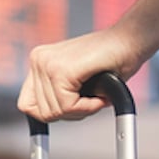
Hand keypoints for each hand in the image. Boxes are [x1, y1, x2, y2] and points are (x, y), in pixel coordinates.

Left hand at [17, 26, 147, 121]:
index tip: (70, 109)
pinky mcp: (61, 70)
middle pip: (42, 112)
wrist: (132, 40)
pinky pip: (67, 107)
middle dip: (70, 113)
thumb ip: (56, 95)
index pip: (27, 105)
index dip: (50, 114)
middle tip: (91, 100)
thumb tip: (42, 118)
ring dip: (82, 110)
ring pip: (55, 112)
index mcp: (39, 61)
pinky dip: (88, 108)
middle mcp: (38, 60)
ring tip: (98, 95)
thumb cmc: (111, 61)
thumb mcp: (75, 82)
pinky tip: (100, 96)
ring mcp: (47, 63)